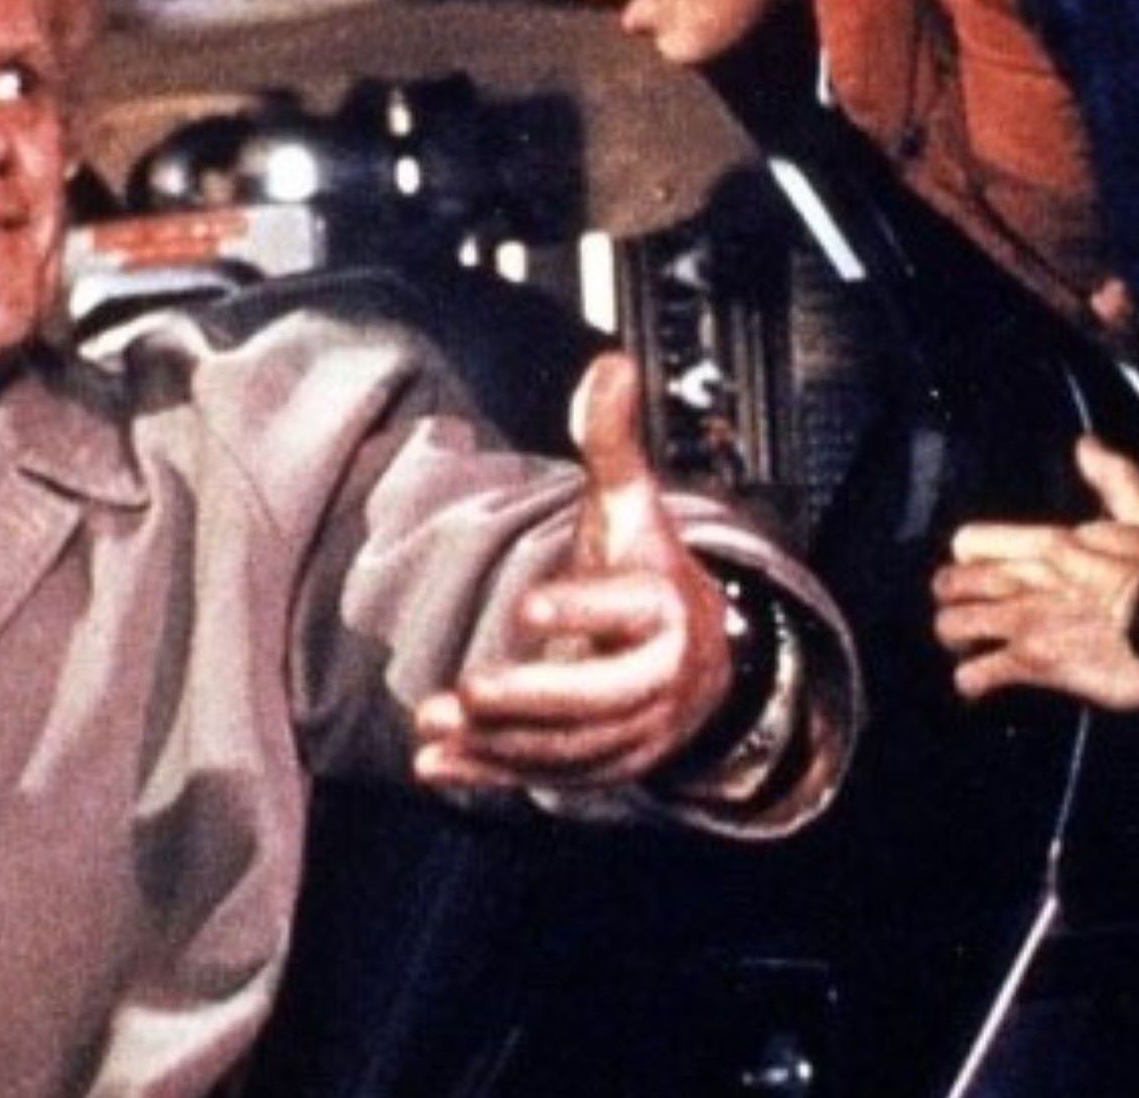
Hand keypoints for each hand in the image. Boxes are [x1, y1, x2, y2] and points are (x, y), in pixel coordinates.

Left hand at [414, 353, 733, 790]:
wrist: (707, 664)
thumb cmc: (650, 574)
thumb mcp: (634, 508)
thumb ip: (612, 444)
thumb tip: (608, 363)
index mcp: (664, 607)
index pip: (628, 609)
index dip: (581, 609)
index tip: (527, 606)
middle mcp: (656, 677)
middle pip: (599, 697)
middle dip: (532, 699)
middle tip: (466, 690)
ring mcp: (632, 732)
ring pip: (569, 747)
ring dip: (498, 743)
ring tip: (432, 726)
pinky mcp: (603, 767)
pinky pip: (547, 777)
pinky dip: (491, 776)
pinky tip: (434, 767)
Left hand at [933, 436, 1138, 710]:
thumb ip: (1113, 479)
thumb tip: (1087, 444)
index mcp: (1046, 543)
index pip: (970, 542)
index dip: (968, 558)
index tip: (977, 570)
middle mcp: (1023, 580)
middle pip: (950, 584)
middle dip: (953, 599)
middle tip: (967, 612)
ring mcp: (1023, 622)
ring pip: (952, 627)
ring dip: (957, 639)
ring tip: (970, 648)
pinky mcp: (1033, 664)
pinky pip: (976, 675)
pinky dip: (973, 682)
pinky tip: (979, 686)